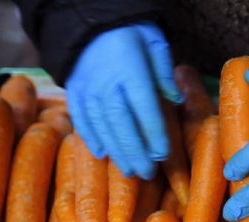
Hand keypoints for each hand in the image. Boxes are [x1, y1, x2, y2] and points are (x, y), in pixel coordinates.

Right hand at [66, 22, 183, 178]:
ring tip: (129, 170)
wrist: (93, 23)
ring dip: (115, 150)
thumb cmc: (133, 36)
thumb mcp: (154, 44)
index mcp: (130, 67)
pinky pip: (80, 118)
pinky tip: (102, 154)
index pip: (143, 106)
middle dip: (134, 150)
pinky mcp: (73, 92)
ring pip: (100, 124)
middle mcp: (105, 80)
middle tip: (146, 172)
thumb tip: (175, 100)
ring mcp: (86, 87)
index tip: (162, 154)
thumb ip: (164, 72)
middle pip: (119, 121)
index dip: (153, 132)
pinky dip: (90, 137)